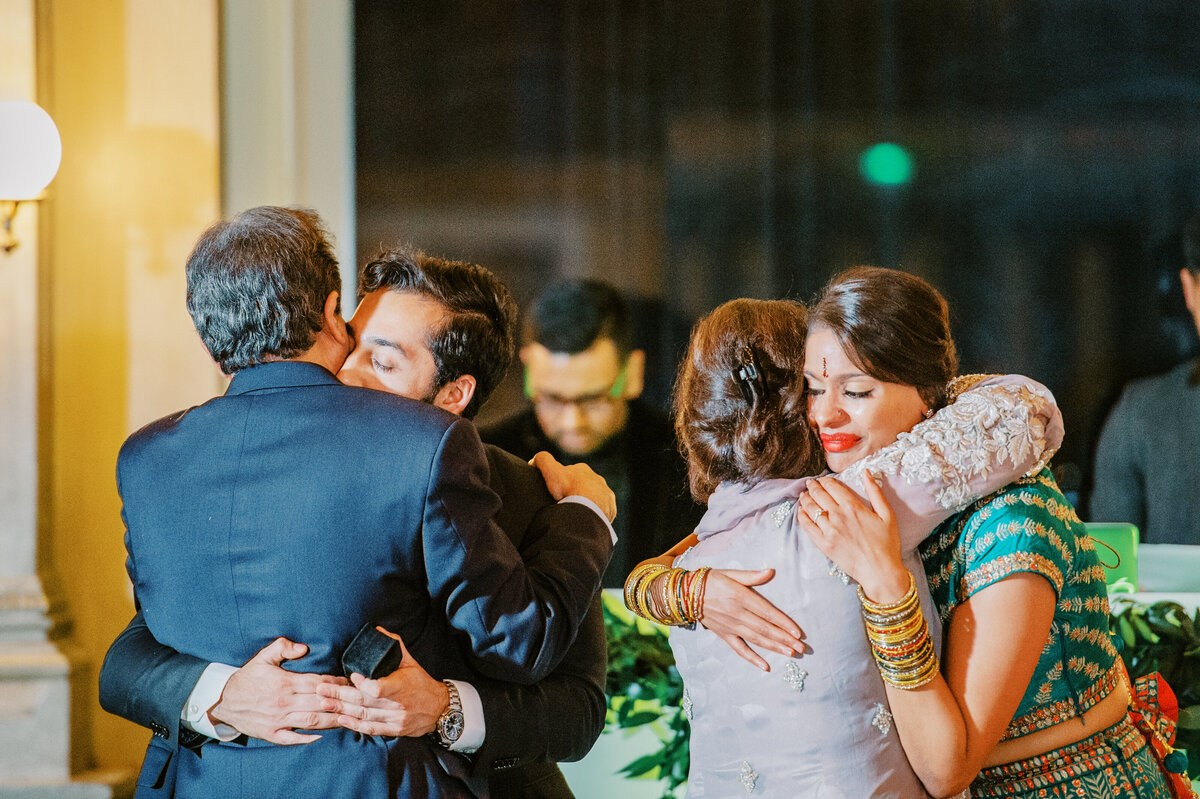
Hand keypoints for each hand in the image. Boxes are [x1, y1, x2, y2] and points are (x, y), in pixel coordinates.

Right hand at [209, 637, 348, 744]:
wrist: (222, 701)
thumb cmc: (247, 678)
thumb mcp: (263, 657)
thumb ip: (283, 648)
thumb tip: (304, 648)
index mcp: (284, 683)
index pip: (318, 682)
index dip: (335, 682)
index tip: (348, 682)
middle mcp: (283, 703)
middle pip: (320, 702)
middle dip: (340, 702)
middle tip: (356, 701)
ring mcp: (278, 720)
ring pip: (312, 721)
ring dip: (332, 720)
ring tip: (348, 718)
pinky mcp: (271, 734)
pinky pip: (292, 738)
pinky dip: (308, 738)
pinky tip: (322, 735)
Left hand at [318, 628, 447, 737]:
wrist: (439, 709)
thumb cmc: (422, 682)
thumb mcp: (411, 662)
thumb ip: (394, 645)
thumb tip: (376, 630)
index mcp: (402, 687)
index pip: (378, 689)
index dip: (362, 684)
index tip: (351, 676)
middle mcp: (397, 705)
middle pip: (363, 702)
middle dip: (339, 696)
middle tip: (321, 690)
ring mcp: (394, 720)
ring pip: (363, 716)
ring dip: (341, 709)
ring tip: (323, 703)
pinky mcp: (393, 730)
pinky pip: (370, 729)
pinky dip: (354, 725)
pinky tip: (340, 719)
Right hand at [529, 451, 616, 520]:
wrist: (588, 509)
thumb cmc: (568, 490)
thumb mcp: (551, 471)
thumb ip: (542, 460)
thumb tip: (533, 460)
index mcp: (583, 470)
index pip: (571, 473)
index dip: (562, 482)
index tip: (556, 492)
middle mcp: (597, 480)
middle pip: (584, 486)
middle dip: (576, 493)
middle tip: (565, 504)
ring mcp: (605, 495)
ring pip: (595, 499)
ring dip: (587, 504)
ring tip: (576, 515)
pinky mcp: (610, 509)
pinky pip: (602, 512)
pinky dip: (595, 516)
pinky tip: (587, 521)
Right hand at [697, 569, 805, 670]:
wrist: (686, 594)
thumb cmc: (711, 580)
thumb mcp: (731, 573)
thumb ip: (752, 576)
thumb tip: (771, 572)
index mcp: (740, 597)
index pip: (767, 612)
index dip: (783, 623)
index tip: (798, 632)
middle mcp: (737, 614)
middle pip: (765, 629)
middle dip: (785, 639)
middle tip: (801, 648)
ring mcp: (730, 627)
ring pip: (756, 640)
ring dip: (774, 647)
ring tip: (791, 654)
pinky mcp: (724, 635)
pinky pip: (739, 649)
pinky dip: (752, 659)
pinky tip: (765, 666)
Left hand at [797, 474, 908, 602]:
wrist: (880, 571)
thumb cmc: (887, 544)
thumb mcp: (887, 514)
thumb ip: (875, 492)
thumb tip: (866, 472)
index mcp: (853, 507)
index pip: (832, 487)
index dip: (825, 480)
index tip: (822, 479)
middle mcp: (838, 516)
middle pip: (819, 495)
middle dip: (813, 487)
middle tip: (810, 483)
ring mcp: (828, 530)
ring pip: (811, 509)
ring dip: (806, 499)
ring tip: (804, 495)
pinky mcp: (823, 544)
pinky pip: (807, 526)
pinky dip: (802, 516)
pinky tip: (801, 512)